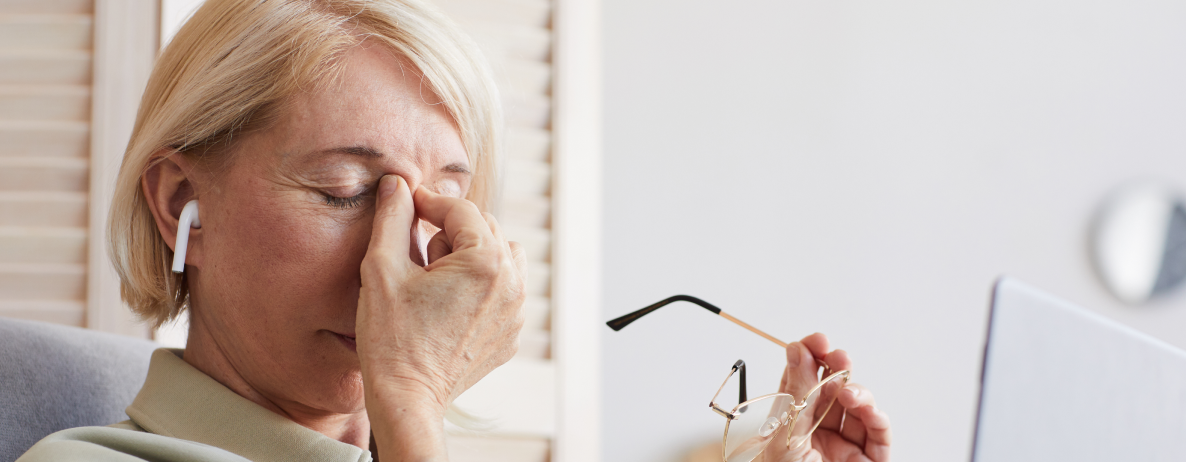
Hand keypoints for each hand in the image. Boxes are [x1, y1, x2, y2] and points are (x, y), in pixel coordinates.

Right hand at [357, 175, 527, 460]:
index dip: (429, 202)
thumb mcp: (381, 269)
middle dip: (451, 232)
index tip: (407, 204)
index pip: (461, 209)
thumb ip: (392, 218)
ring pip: (501, 257)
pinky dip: (481, 286)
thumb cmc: (391, 337)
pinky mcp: (511, 333)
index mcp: (486, 262)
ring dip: (471, 255)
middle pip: (485, 229)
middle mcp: (513, 283)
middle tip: (416, 256)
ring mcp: (516, 312)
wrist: (407, 398)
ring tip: (434, 279)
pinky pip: (503, 291)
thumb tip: (398, 183)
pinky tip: (447, 304)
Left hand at [759, 333, 891, 461]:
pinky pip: (879, 435)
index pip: (802, 383)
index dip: (810, 358)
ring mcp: (845, 446)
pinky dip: (878, 419)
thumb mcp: (786, 435)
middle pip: (832, 390)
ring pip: (859, 408)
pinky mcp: (868, 460)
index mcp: (794, 425)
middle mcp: (820, 433)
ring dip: (858, 393)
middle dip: (837, 368)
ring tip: (849, 395)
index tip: (816, 342)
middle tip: (838, 356)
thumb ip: (796, 395)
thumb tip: (797, 352)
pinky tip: (869, 411)